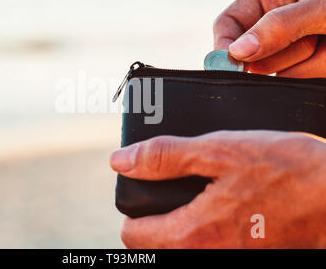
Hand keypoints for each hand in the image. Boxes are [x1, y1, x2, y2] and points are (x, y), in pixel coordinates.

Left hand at [110, 130, 325, 247]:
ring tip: (198, 202)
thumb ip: (165, 157)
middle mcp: (208, 259)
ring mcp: (232, 263)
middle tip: (172, 196)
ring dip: (180, 232)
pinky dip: (207, 238)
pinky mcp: (252, 259)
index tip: (147, 193)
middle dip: (155, 224)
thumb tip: (121, 161)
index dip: (133, 211)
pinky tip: (224, 213)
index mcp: (192, 235)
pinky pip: (211, 252)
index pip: (133, 236)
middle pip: (157, 250)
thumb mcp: (220, 152)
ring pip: (183, 253)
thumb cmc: (287, 170)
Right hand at [213, 0, 325, 77]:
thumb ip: (280, 26)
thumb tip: (238, 51)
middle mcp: (278, 18)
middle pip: (251, 52)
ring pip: (274, 70)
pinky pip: (294, 79)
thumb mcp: (323, 7)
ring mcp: (293, 43)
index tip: (230, 66)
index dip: (224, 44)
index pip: (229, 21)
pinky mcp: (306, 63)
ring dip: (304, 64)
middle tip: (310, 42)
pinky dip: (314, 72)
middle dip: (278, 53)